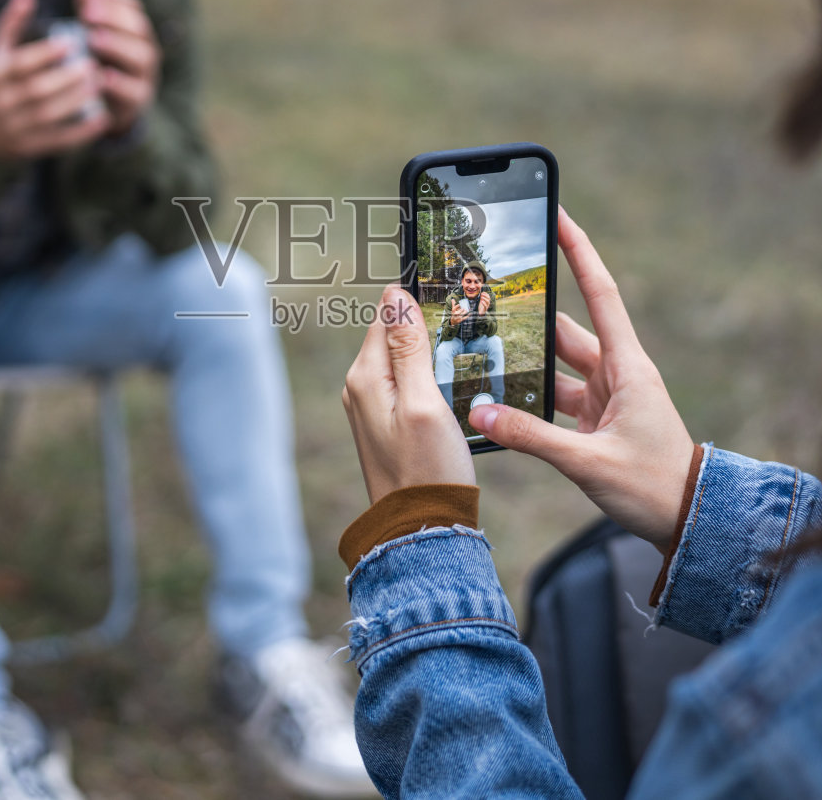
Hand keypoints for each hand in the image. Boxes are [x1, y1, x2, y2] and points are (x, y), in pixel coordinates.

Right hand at [0, 0, 110, 158]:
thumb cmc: (0, 82)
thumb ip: (12, 24)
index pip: (20, 64)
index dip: (45, 54)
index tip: (71, 42)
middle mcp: (5, 102)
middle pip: (36, 91)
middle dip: (67, 78)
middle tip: (93, 64)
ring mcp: (18, 126)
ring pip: (49, 115)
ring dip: (77, 100)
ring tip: (100, 84)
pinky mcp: (32, 146)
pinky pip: (58, 140)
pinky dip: (81, 131)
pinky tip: (102, 117)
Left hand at [79, 0, 158, 135]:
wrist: (108, 108)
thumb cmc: (100, 63)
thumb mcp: (92, 33)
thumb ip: (89, 6)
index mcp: (136, 31)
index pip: (132, 7)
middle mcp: (146, 50)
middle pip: (139, 28)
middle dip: (113, 18)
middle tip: (86, 12)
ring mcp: (146, 76)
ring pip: (141, 57)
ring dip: (117, 45)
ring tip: (92, 39)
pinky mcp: (138, 101)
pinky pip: (134, 91)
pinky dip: (119, 83)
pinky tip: (100, 74)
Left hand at [343, 286, 475, 503]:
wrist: (420, 527)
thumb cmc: (427, 469)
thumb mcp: (424, 403)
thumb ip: (409, 348)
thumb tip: (395, 295)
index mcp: (365, 376)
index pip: (387, 314)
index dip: (418, 304)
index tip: (451, 301)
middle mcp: (359, 387)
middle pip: (392, 335)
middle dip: (423, 329)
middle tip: (462, 331)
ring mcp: (370, 406)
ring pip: (400, 359)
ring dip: (427, 354)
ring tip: (458, 359)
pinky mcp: (385, 422)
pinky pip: (404, 383)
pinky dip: (426, 378)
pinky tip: (447, 388)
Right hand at [467, 208, 695, 547]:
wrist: (689, 522)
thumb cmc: (655, 487)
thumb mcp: (588, 462)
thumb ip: (531, 437)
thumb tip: (480, 411)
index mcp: (627, 366)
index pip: (599, 293)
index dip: (578, 252)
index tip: (559, 215)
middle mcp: (616, 373)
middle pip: (565, 330)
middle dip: (530, 311)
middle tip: (490, 289)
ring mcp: (606, 397)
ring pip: (555, 366)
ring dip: (525, 360)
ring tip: (481, 345)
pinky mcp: (595, 422)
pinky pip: (555, 399)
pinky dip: (528, 398)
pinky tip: (498, 399)